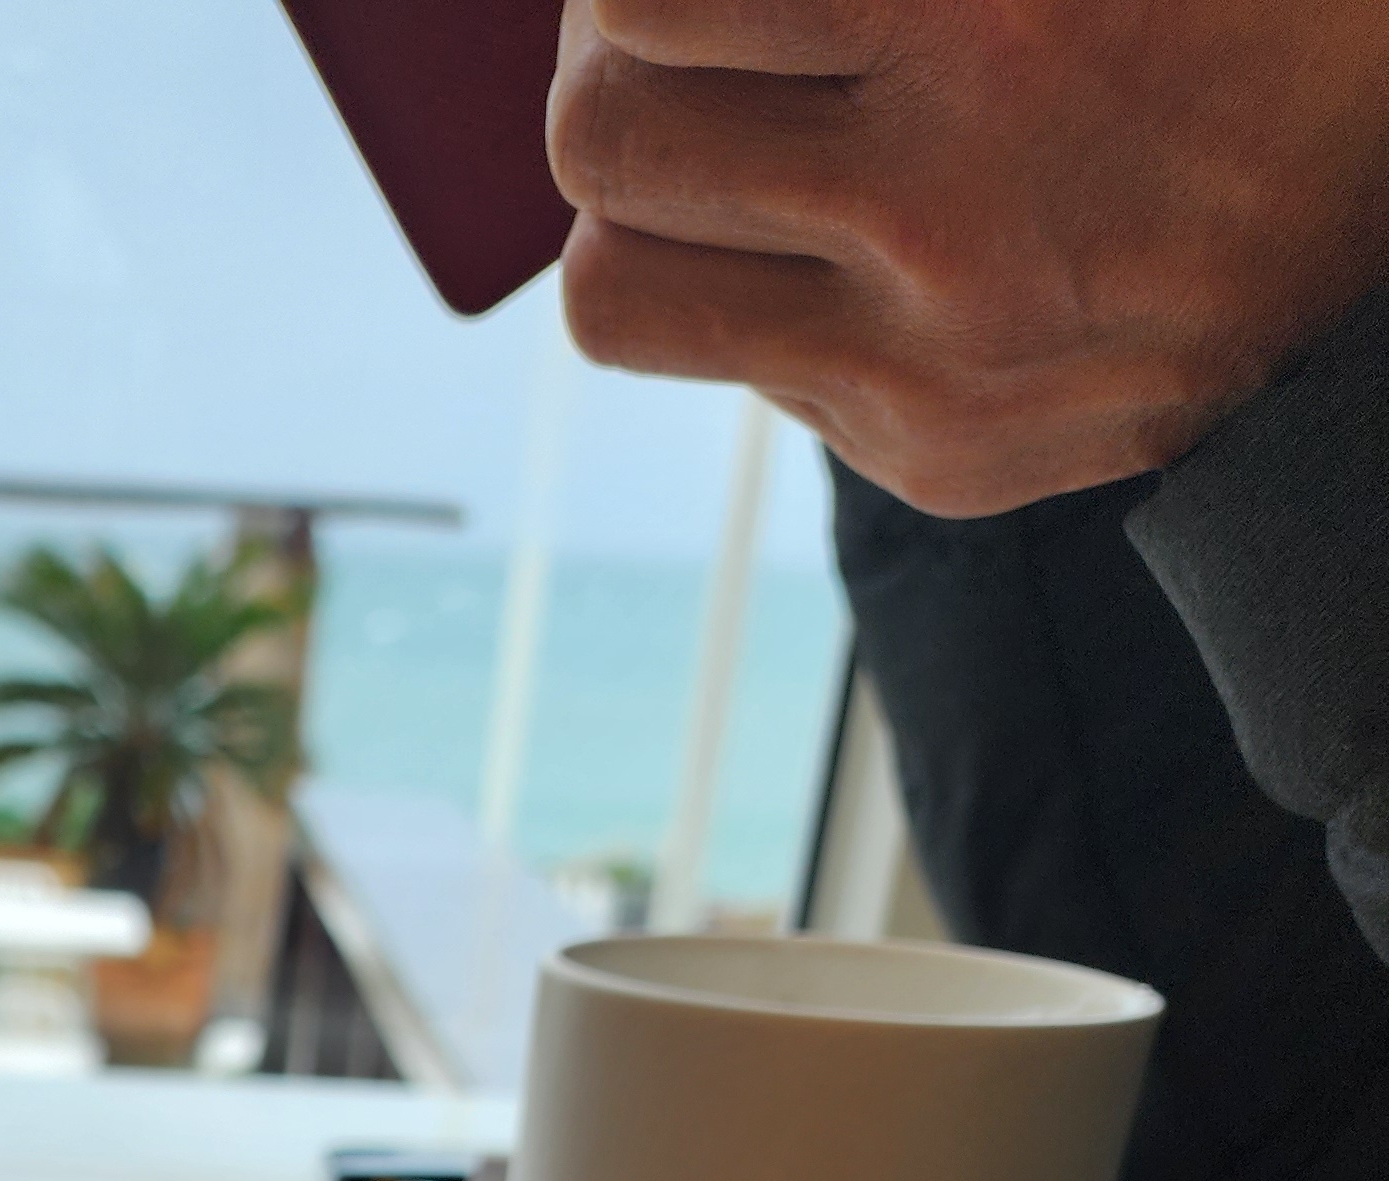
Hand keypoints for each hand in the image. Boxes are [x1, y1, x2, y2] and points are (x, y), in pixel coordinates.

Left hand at [548, 0, 1388, 512]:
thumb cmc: (1265, 15)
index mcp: (990, 13)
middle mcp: (941, 203)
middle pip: (596, 140)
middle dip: (604, 62)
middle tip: (666, 29)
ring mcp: (926, 359)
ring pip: (615, 293)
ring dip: (637, 203)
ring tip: (715, 140)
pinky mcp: (934, 455)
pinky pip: (746, 372)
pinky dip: (758, 288)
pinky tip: (852, 226)